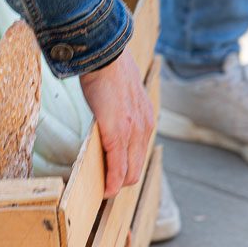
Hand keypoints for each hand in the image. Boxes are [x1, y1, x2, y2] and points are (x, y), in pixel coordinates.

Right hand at [79, 51, 154, 197]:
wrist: (104, 56)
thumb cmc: (107, 72)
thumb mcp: (123, 95)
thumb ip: (122, 111)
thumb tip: (110, 117)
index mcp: (145, 119)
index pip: (138, 155)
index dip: (125, 170)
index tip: (111, 176)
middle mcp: (144, 128)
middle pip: (135, 168)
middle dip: (120, 181)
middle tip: (103, 187)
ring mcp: (133, 132)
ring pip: (129, 172)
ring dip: (115, 184)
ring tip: (102, 190)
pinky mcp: (117, 133)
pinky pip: (117, 166)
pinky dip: (111, 181)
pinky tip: (104, 189)